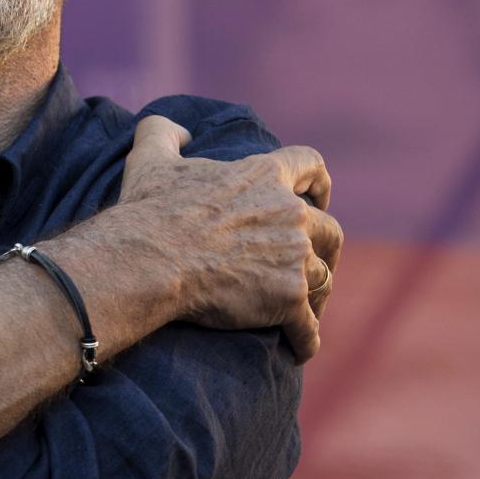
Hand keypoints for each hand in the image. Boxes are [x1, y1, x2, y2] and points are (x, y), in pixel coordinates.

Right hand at [118, 116, 342, 361]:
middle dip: (325, 248)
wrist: (149, 260)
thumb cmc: (149, 211)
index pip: (310, 165)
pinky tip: (299, 347)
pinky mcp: (288, 299)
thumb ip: (163, 132)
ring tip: (301, 310)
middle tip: (313, 264)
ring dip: (315, 294)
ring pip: (322, 278)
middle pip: (330, 230)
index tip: (318, 196)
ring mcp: (293, 258)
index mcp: (263, 177)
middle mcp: (289, 214)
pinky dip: (306, 338)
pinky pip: (308, 326)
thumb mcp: (149, 159)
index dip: (318, 182)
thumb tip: (179, 131)